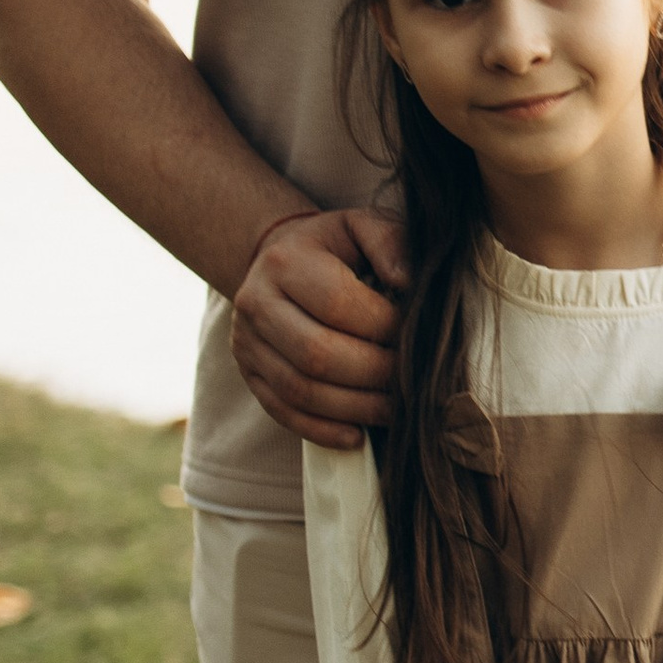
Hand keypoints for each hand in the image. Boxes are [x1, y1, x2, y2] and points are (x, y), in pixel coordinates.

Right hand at [231, 205, 409, 449]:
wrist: (278, 259)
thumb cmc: (334, 248)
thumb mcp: (361, 227)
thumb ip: (390, 243)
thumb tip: (409, 283)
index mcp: (285, 262)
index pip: (337, 304)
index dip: (383, 328)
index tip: (415, 338)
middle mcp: (256, 303)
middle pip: (317, 354)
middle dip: (374, 374)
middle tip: (412, 382)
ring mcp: (246, 344)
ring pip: (300, 390)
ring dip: (354, 408)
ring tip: (396, 410)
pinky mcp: (249, 375)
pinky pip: (282, 412)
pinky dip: (322, 430)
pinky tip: (356, 435)